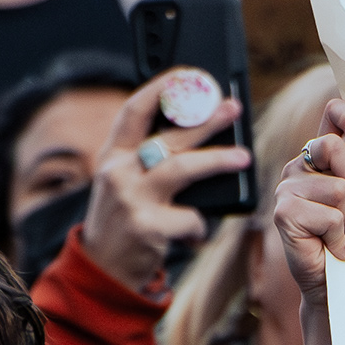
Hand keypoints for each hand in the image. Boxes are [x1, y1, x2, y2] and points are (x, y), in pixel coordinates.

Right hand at [80, 75, 251, 292]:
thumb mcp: (125, 183)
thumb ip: (149, 160)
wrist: (101, 269)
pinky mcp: (146, 226)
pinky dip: (200, 224)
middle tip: (232, 108)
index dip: (160, 89)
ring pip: (182, 169)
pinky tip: (197, 231)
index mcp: (113, 155)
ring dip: (216, 161)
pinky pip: (189, 217)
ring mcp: (131, 198)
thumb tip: (201, 132)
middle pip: (169, 137)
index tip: (187, 75)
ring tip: (243, 157)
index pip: (134, 110)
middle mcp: (118, 172)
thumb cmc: (124, 220)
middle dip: (205, 120)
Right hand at [272, 95, 344, 306]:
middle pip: (334, 147)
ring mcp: (288, 187)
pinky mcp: (284, 212)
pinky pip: (330, 217)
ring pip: (338, 190)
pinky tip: (337, 249)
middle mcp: (302, 165)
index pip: (333, 113)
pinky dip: (341, 238)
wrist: (331, 284)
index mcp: (323, 155)